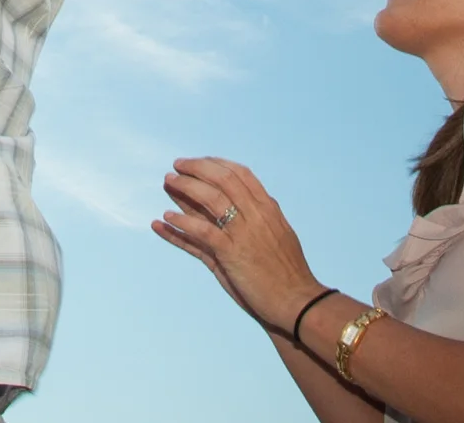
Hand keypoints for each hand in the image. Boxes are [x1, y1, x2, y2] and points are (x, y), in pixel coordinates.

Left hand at [152, 157, 323, 335]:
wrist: (297, 302)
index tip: (199, 161)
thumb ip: (261, 218)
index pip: (240, 174)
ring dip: (185, 187)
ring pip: (210, 198)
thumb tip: (247, 204)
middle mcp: (257, 215)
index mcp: (269, 208)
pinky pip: (201, 232)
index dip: (216, 163)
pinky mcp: (232, 254)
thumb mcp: (279, 236)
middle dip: (197, 167)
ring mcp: (244, 233)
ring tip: (168, 181)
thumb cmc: (287, 273)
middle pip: (222, 179)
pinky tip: (165, 218)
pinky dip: (181, 222)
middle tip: (177, 164)